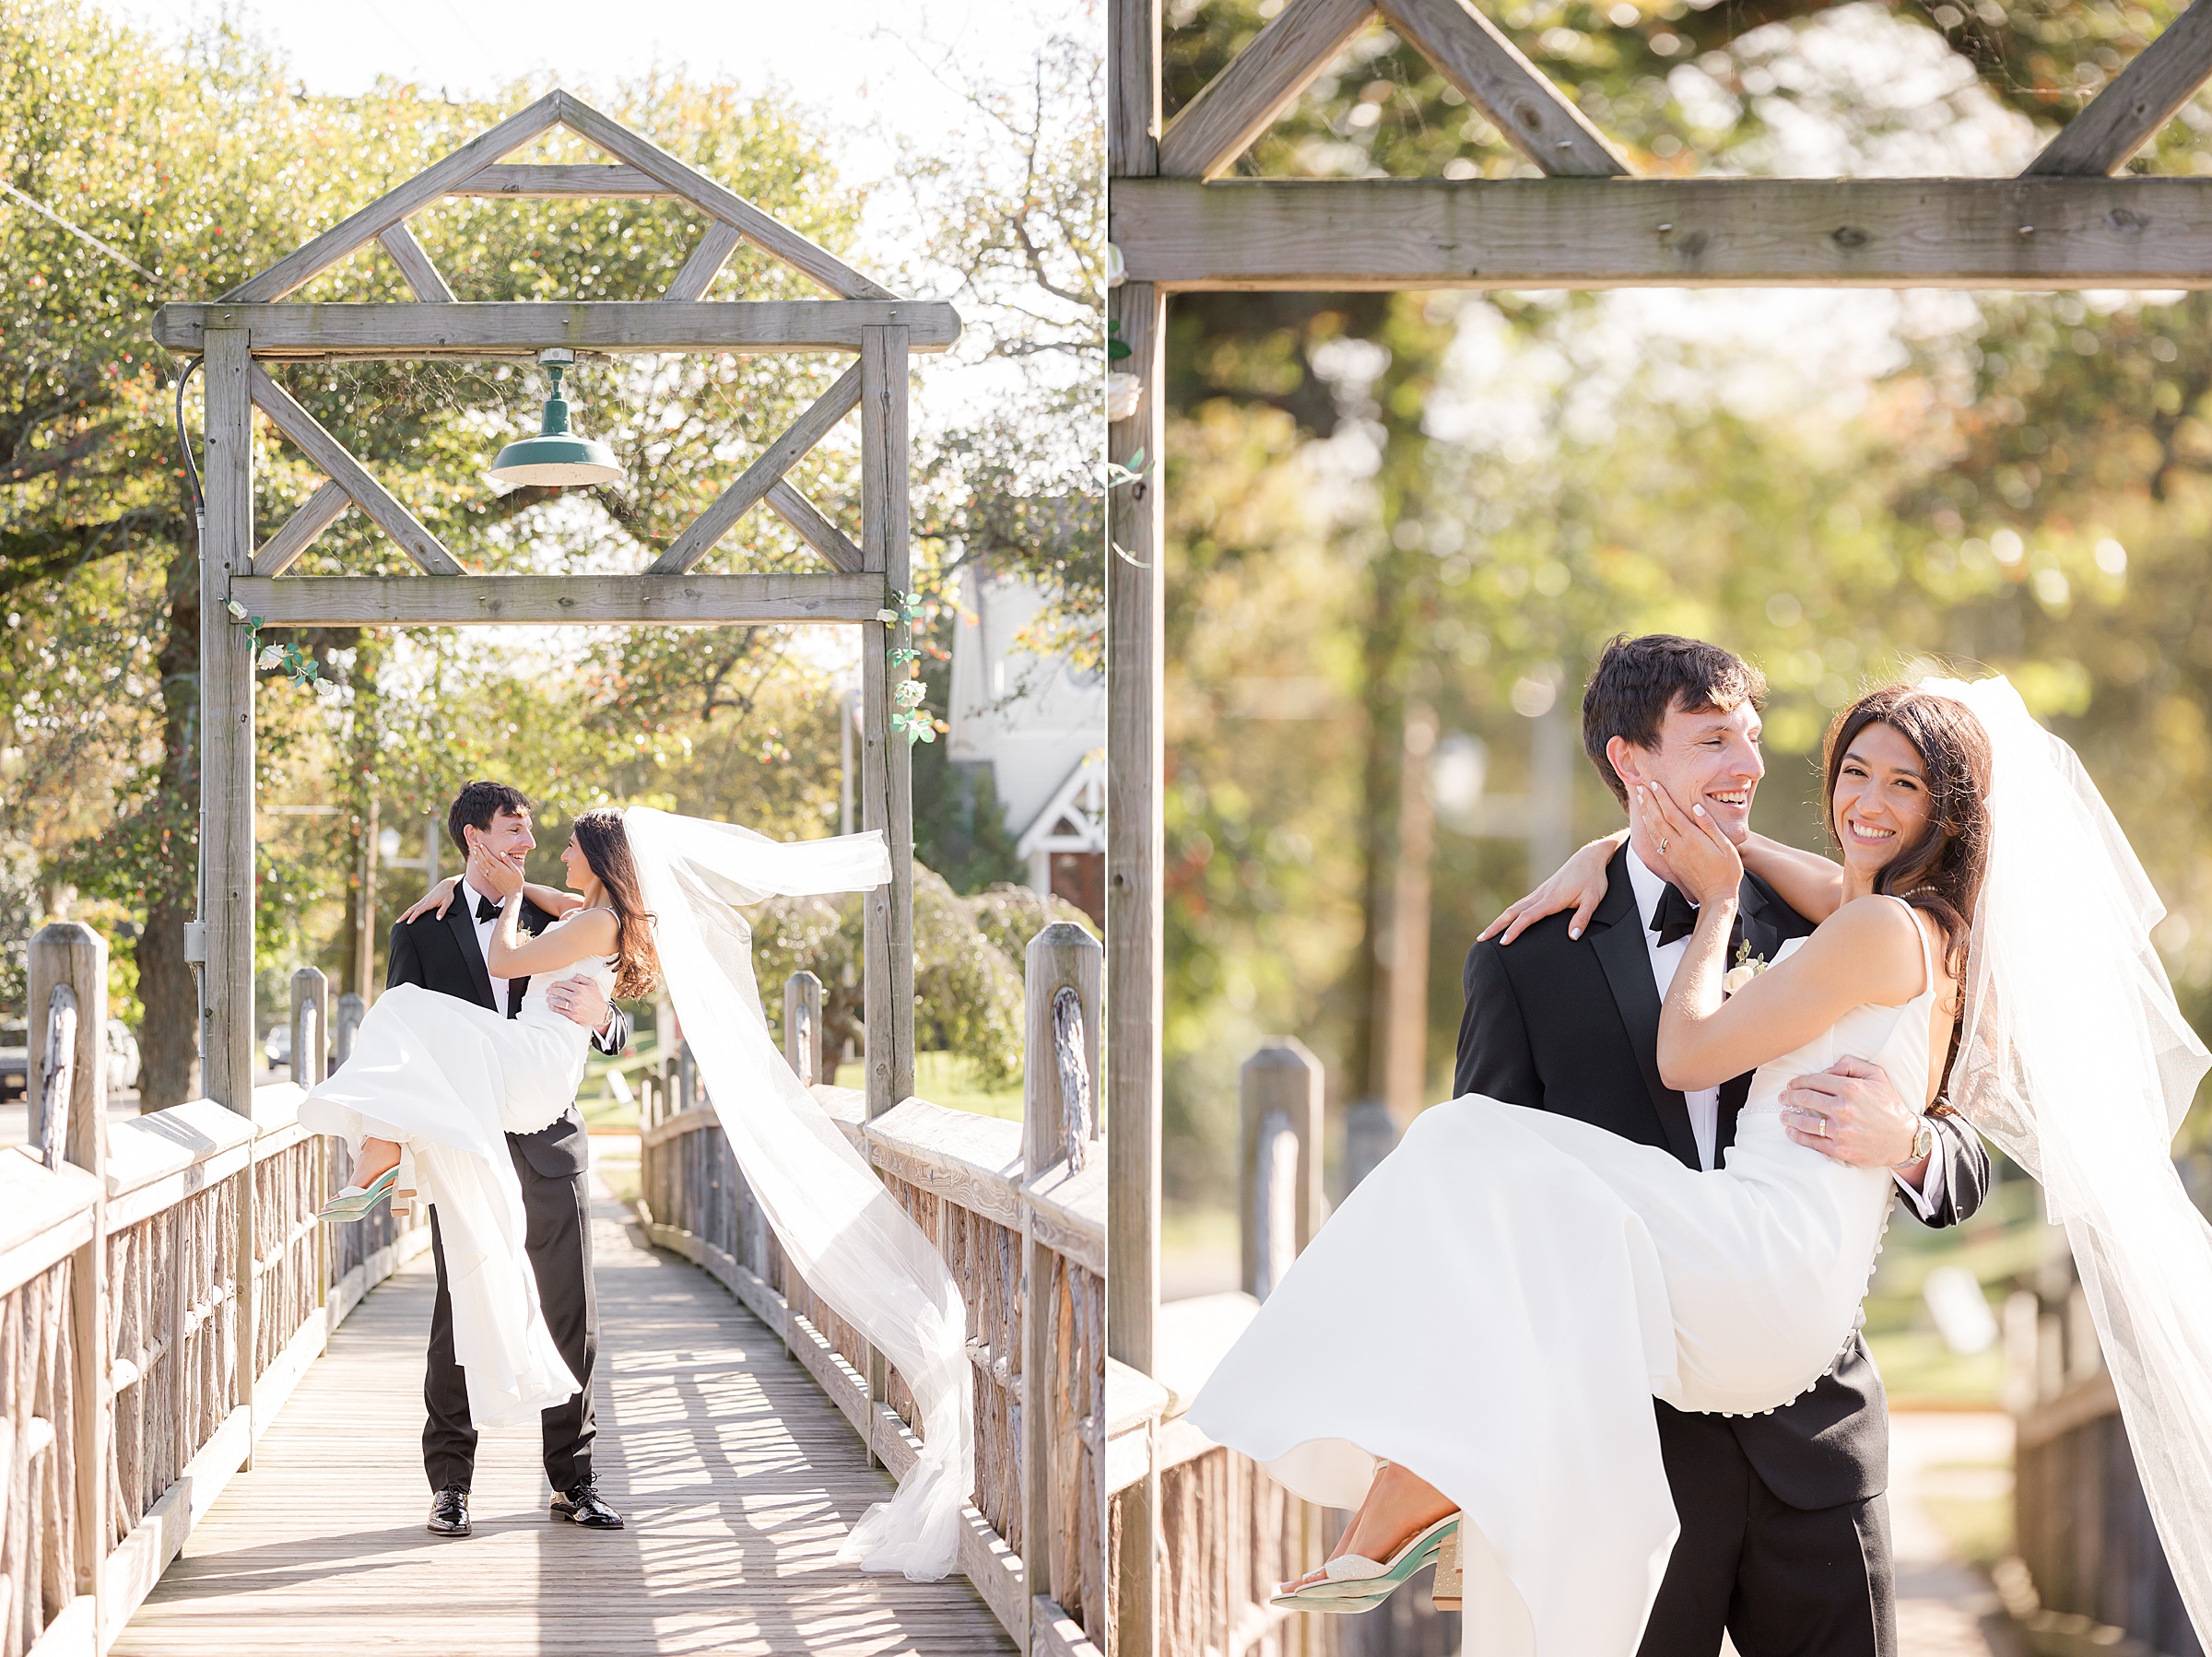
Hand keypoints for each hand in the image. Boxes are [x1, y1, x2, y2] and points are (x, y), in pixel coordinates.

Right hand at [398, 876, 461, 924]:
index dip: (413, 917)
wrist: (446, 885)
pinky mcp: (424, 900)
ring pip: (412, 908)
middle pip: (411, 909)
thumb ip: (442, 911)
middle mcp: (424, 901)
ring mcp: (423, 900)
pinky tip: (408, 914)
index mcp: (429, 903)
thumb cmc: (448, 894)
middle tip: (397, 922)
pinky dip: (410, 911)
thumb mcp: (447, 903)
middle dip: (404, 916)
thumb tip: (438, 919)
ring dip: (405, 914)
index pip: (418, 911)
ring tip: (400, 920)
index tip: (408, 923)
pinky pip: (415, 906)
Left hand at [472, 846, 523, 901]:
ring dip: (477, 858)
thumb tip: (502, 852)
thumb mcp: (516, 870)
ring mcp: (491, 876)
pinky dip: (478, 866)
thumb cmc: (517, 881)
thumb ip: (508, 861)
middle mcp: (493, 871)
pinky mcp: (490, 880)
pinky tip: (477, 862)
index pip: (489, 857)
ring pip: (481, 865)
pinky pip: (482, 871)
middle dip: (478, 852)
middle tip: (475, 846)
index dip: (484, 850)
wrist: (512, 894)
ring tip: (474, 852)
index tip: (481, 845)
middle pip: (483, 860)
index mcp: (500, 867)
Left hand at [544, 974, 611, 1032]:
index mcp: (580, 989)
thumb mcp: (592, 985)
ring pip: (558, 1002)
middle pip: (559, 992)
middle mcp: (577, 998)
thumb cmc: (596, 998)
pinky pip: (560, 1011)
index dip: (556, 984)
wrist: (601, 1013)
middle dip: (551, 990)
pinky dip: (554, 1008)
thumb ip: (581, 978)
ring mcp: (574, 1007)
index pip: (564, 984)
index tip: (552, 984)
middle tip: (548, 990)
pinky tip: (551, 1006)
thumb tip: (570, 979)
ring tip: (547, 998)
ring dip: (550, 999)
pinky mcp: (573, 1016)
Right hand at [1479, 832, 1622, 943]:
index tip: (1504, 942)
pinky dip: (1509, 914)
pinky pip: (1521, 904)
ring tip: (1487, 933)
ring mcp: (1540, 892)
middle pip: (1513, 912)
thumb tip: (1573, 937)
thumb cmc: (1593, 879)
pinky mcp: (1542, 892)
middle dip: (1496, 926)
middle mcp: (1542, 895)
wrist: (1590, 858)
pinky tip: (1506, 921)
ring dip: (1499, 920)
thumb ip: (1582, 919)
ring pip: (1514, 907)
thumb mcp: (1593, 900)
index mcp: (1552, 899)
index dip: (1515, 930)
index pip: (1528, 917)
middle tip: (1481, 939)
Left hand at [1641, 782, 1741, 906]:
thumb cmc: (1727, 871)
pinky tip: (1648, 822)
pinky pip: (1656, 841)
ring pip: (1654, 830)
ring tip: (1641, 801)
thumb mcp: (1726, 846)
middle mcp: (1678, 845)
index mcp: (1692, 838)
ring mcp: (1673, 854)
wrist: (1716, 896)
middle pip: (1658, 819)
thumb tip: (1696, 807)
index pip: (1672, 813)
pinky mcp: (1671, 862)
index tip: (1655, 784)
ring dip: (1646, 814)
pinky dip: (1649, 828)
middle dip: (1649, 802)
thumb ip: (1709, 825)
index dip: (1662, 797)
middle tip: (1641, 787)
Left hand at [1778, 1055, 1923, 1168]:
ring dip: (1790, 1117)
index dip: (1799, 1082)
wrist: (1903, 1138)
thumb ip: (1850, 1064)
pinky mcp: (1840, 1149)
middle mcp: (1844, 1108)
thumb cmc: (1888, 1104)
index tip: (1792, 1085)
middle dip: (1789, 1097)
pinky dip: (1798, 1136)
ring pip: (1805, 1121)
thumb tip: (1826, 1070)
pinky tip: (1791, 1131)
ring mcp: (1841, 1130)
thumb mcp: (1876, 1075)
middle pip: (1805, 1099)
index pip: (1815, 1081)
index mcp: (1851, 1088)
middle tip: (1783, 1098)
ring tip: (1784, 1115)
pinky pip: (1813, 1142)